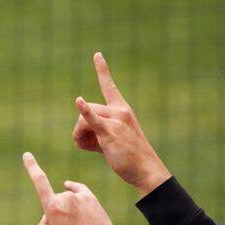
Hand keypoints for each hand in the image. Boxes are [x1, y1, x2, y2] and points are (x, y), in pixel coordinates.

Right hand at [23, 153, 117, 224]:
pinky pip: (78, 190)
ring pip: (66, 199)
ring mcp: (80, 196)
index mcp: (52, 207)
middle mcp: (66, 197)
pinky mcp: (91, 198)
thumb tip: (48, 214)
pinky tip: (68, 185)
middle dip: (55, 212)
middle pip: (53, 201)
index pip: (39, 182)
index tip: (27, 155)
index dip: (32, 167)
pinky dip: (73, 189)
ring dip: (67, 209)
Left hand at [72, 52, 170, 195]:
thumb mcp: (112, 139)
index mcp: (122, 109)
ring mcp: (116, 120)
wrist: (145, 169)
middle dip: (80, 131)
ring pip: (82, 121)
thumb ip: (96, 132)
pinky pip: (93, 120)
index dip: (102, 70)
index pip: (109, 86)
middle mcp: (120, 111)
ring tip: (93, 150)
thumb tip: (79, 135)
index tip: (97, 55)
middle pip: (84, 111)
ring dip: (79, 138)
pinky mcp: (110, 132)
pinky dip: (85, 111)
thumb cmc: (129, 157)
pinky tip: (78, 102)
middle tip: (91, 146)